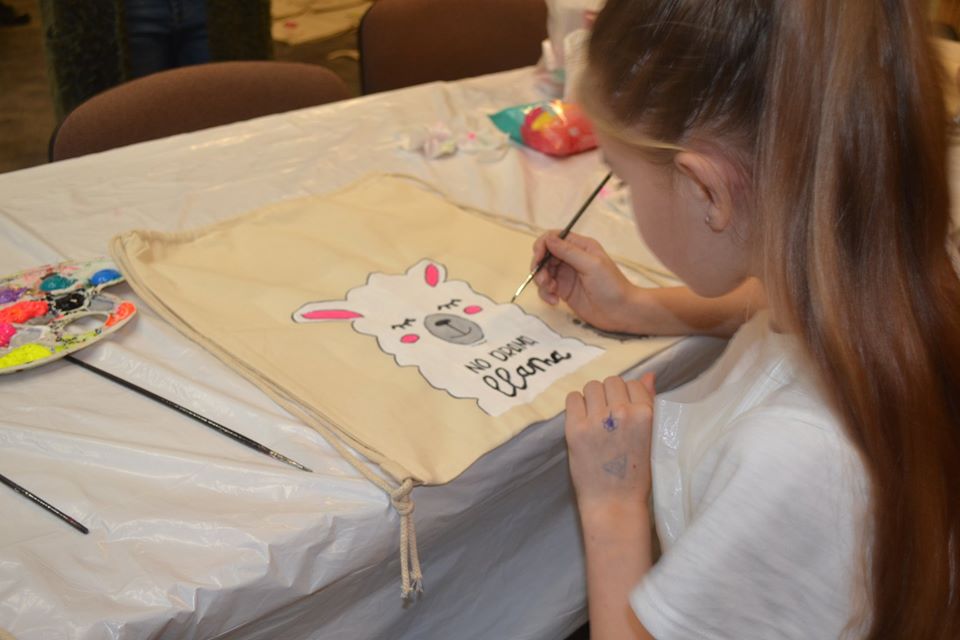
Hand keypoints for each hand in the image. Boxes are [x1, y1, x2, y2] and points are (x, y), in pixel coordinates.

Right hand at [531, 231, 636, 332]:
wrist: (621, 312)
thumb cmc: (612, 286)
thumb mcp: (591, 265)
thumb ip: (568, 251)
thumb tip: (548, 238)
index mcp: (581, 247)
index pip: (554, 238)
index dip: (542, 246)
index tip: (538, 258)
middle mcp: (572, 258)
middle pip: (545, 255)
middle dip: (539, 267)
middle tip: (544, 280)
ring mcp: (567, 275)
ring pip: (543, 272)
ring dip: (541, 282)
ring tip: (551, 292)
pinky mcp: (564, 291)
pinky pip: (546, 288)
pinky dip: (545, 294)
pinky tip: (555, 301)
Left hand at [565, 373, 655, 514]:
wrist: (614, 504)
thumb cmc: (636, 473)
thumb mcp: (652, 438)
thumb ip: (649, 404)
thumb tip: (648, 375)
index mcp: (646, 414)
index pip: (633, 383)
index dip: (627, 397)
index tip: (623, 413)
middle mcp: (622, 413)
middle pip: (611, 382)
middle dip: (609, 396)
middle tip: (608, 417)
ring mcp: (597, 420)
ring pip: (591, 387)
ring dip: (592, 399)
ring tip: (595, 419)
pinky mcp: (575, 429)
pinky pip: (572, 398)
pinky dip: (576, 406)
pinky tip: (582, 421)